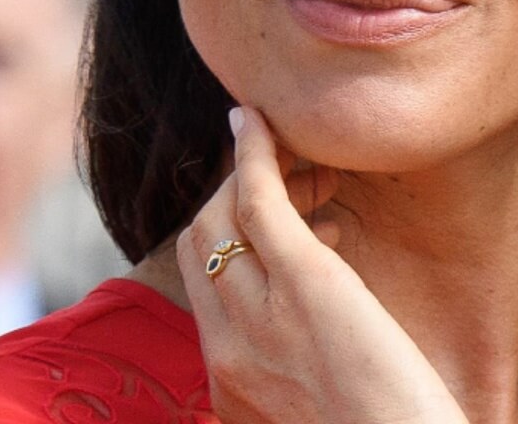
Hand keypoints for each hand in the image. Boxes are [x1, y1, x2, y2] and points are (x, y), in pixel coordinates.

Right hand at [177, 106, 469, 423]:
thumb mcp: (319, 416)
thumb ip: (298, 381)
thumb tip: (318, 350)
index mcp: (228, 388)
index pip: (202, 291)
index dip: (229, 242)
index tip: (289, 226)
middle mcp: (227, 350)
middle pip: (199, 244)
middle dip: (233, 199)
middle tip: (299, 187)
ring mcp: (259, 315)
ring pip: (220, 215)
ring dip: (253, 175)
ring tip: (310, 171)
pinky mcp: (305, 282)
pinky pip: (257, 198)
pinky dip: (254, 152)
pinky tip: (263, 123)